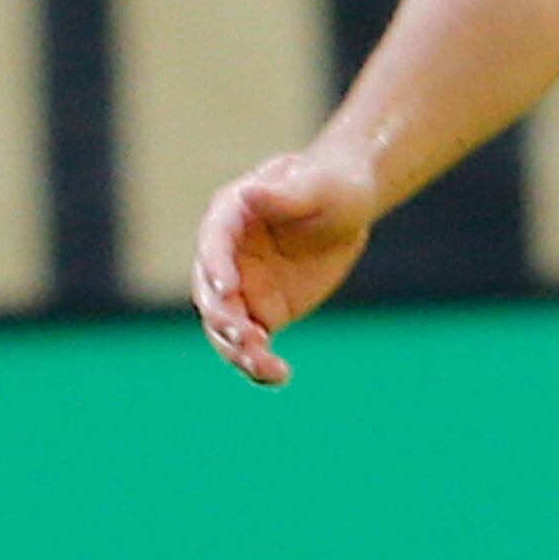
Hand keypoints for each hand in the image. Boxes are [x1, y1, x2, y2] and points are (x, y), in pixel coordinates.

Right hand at [190, 147, 379, 386]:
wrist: (348, 205)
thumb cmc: (332, 184)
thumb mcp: (316, 186)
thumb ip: (285, 195)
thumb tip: (248, 193)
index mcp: (230, 214)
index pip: (214, 242)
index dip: (216, 265)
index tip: (228, 288)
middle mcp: (227, 255)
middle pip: (210, 293)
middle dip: (223, 318)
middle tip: (248, 338)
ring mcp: (243, 288)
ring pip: (226, 328)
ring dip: (238, 350)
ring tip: (265, 367)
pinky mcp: (264, 313)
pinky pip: (253, 345)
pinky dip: (260, 364)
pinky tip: (280, 376)